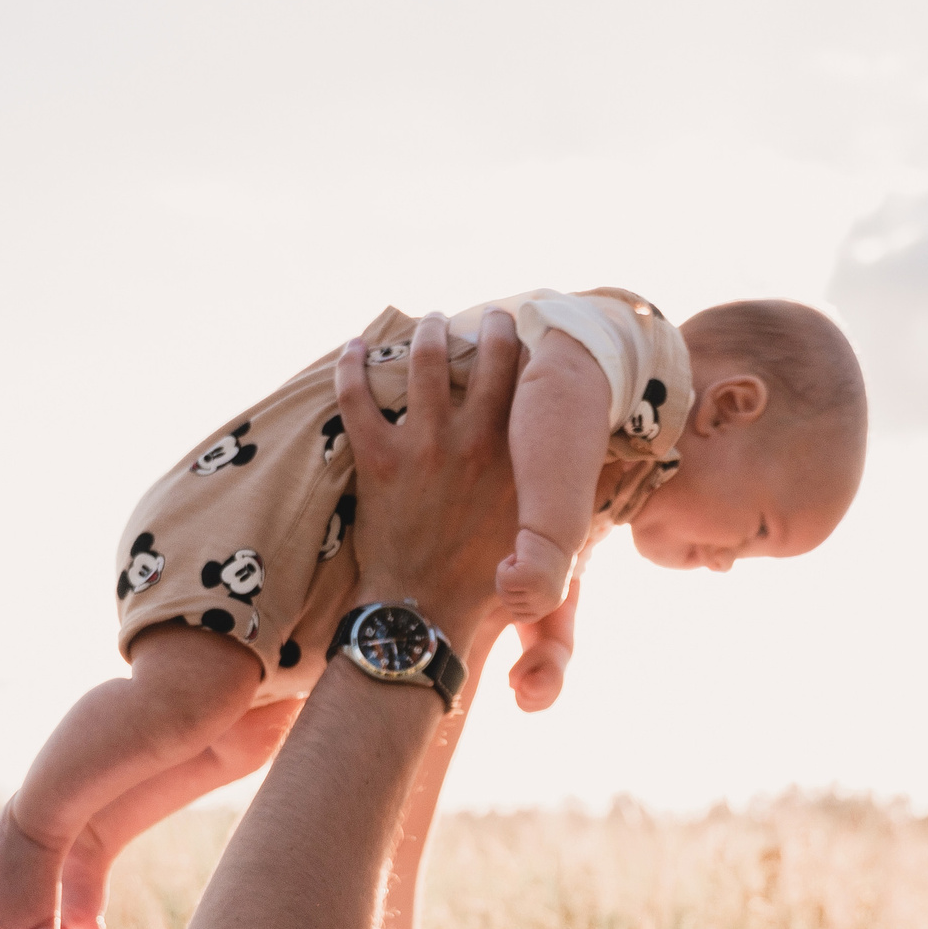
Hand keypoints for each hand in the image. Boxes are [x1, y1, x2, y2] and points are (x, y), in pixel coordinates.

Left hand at [333, 309, 522, 645]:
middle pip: (488, 355)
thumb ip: (554, 500)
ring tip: (431, 322)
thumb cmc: (486, 582)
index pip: (533, 382)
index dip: (533, 351)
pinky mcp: (379, 459)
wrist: (428, 610)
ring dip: (429, 333)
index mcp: (519, 457)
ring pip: (425, 361)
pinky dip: (353, 365)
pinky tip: (355, 348)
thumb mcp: (541, 536)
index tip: (533, 337)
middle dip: (492, 327)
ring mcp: (426, 446)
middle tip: (490, 317)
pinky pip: (357, 395)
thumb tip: (574, 477)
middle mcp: (478, 440)